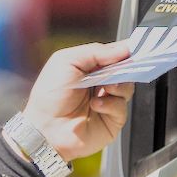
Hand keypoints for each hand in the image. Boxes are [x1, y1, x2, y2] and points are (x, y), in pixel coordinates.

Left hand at [21, 42, 134, 160]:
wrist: (45, 128)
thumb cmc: (49, 95)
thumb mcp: (66, 61)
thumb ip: (95, 52)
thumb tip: (123, 49)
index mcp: (90, 67)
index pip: (114, 54)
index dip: (124, 51)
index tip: (131, 48)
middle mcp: (101, 83)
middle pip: (125, 70)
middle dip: (125, 67)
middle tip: (121, 67)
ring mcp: (107, 101)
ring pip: (127, 87)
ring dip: (119, 85)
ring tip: (104, 88)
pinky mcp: (112, 120)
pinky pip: (122, 107)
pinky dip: (111, 104)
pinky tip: (95, 105)